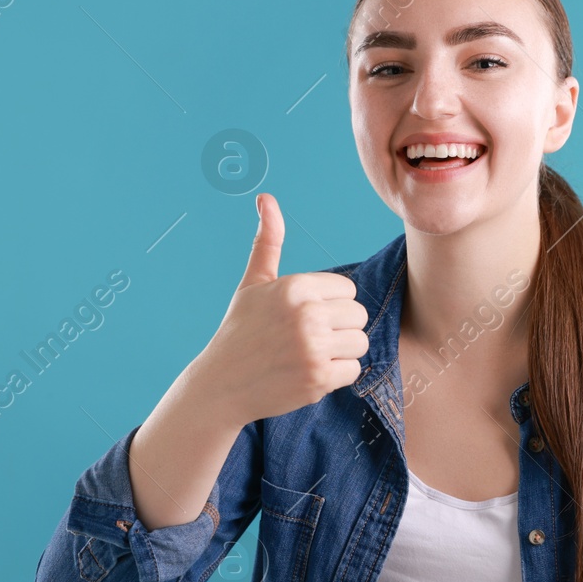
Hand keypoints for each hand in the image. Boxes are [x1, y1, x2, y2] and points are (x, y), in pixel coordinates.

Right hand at [199, 193, 369, 423]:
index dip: (331, 305)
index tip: (305, 317)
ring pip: (360, 343)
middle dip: (339, 328)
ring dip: (342, 352)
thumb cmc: (241, 330)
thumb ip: (268, 241)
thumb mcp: (253, 283)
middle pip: (359, 315)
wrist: (222, 384)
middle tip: (308, 338)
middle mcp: (307, 314)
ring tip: (312, 354)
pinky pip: (354, 370)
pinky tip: (310, 372)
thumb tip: (266, 198)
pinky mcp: (319, 378)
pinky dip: (337, 375)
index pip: (348, 290)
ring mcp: (314, 348)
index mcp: (296, 286)